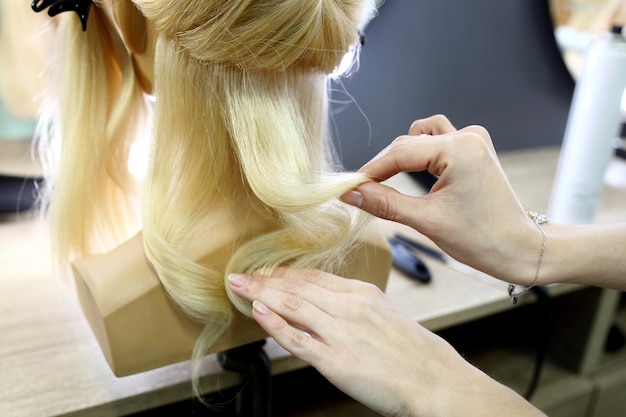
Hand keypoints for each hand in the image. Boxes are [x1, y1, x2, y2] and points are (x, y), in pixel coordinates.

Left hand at [227, 268, 537, 416]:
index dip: (284, 274)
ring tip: (240, 288)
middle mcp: (349, 307)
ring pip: (293, 306)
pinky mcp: (336, 360)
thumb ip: (355, 306)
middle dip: (265, 281)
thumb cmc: (415, 352)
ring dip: (262, 295)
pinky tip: (259, 314)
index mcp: (363, 294)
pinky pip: (298, 338)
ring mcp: (341, 332)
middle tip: (241, 276)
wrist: (436, 380)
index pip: (314, 277)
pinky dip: (275, 324)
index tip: (266, 273)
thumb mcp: (385, 315)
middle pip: (298, 287)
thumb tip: (327, 305)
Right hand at [342, 115, 540, 284]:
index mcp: (459, 149)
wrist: (519, 249)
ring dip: (403, 154)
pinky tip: (415, 173)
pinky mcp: (475, 149)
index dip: (371, 170)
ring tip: (389, 180)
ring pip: (423, 135)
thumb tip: (352, 193)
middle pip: (408, 143)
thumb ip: (385, 203)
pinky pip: (439, 140)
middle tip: (363, 190)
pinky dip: (422, 153)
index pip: (400, 152)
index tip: (349, 186)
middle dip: (384, 165)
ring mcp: (474, 140)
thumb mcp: (426, 221)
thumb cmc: (482, 239)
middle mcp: (468, 137)